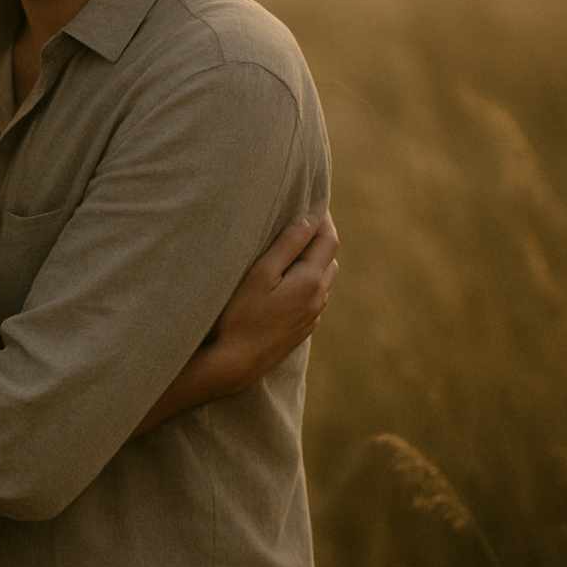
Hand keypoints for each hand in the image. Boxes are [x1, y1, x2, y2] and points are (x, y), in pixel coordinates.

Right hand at [205, 212, 338, 391]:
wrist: (236, 363)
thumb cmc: (240, 315)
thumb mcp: (259, 273)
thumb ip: (287, 245)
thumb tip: (309, 220)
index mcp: (309, 280)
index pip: (328, 240)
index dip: (324, 219)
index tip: (314, 203)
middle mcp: (317, 299)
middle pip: (330, 260)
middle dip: (320, 240)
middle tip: (301, 224)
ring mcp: (311, 317)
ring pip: (323, 281)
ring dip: (314, 263)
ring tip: (293, 252)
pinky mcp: (302, 331)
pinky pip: (313, 300)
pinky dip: (307, 284)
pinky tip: (286, 284)